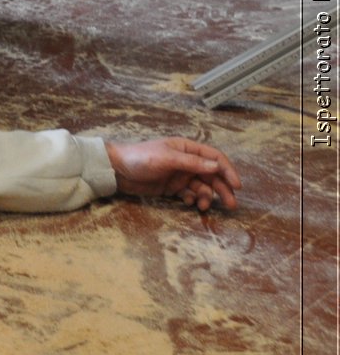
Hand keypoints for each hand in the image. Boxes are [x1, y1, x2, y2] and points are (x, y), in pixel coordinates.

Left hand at [107, 138, 240, 211]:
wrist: (117, 170)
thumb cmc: (140, 158)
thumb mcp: (167, 158)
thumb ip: (192, 163)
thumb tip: (216, 165)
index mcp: (187, 148)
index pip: (214, 158)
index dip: (227, 170)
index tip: (236, 185)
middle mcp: (187, 161)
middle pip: (212, 175)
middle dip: (222, 189)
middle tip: (231, 204)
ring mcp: (180, 175)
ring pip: (202, 187)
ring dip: (206, 197)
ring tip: (202, 206)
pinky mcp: (172, 187)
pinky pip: (190, 194)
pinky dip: (193, 199)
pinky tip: (188, 203)